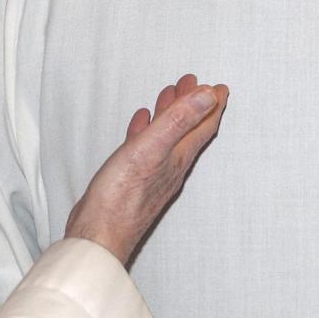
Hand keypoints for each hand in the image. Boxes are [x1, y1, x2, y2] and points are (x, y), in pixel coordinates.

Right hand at [64, 74, 228, 266]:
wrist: (97, 233)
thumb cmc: (122, 197)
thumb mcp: (153, 148)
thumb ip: (180, 121)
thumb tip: (209, 96)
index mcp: (178, 157)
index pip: (203, 126)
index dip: (213, 104)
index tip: (221, 88)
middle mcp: (170, 165)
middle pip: (187, 128)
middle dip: (192, 104)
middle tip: (195, 84)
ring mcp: (151, 172)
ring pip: (166, 135)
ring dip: (170, 114)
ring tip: (170, 95)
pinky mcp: (132, 177)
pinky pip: (145, 146)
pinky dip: (147, 130)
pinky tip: (141, 122)